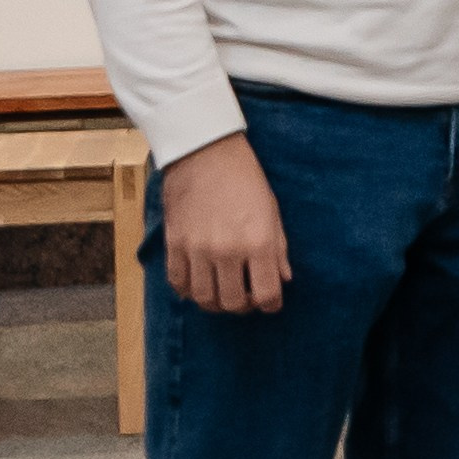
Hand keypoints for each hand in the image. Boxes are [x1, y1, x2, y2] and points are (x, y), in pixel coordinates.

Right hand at [161, 130, 290, 314]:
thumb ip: (279, 249)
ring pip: (205, 299)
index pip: (267, 294)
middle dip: (244, 306)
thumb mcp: (272, 211)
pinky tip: (200, 282)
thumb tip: (284, 279)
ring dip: (216, 303)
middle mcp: (227, 251)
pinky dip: (189, 290)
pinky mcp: (174, 244)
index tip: (270, 301)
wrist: (205, 152)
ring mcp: (197, 250)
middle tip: (246, 296)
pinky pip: (179, 283)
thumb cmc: (245, 178)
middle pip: (234, 303)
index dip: (271, 304)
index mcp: (258, 242)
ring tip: (223, 293)